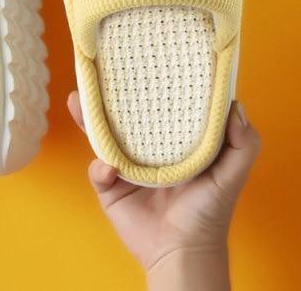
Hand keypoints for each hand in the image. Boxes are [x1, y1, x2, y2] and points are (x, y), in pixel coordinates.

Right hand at [67, 93, 259, 288]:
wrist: (180, 253)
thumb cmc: (208, 213)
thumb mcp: (231, 176)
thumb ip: (242, 145)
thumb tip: (235, 105)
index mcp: (171, 141)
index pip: (156, 108)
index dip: (147, 87)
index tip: (138, 64)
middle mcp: (145, 149)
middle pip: (121, 117)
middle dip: (104, 97)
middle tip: (92, 78)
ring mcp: (124, 166)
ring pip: (101, 137)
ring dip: (87, 120)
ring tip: (76, 101)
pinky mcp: (109, 187)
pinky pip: (98, 171)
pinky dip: (101, 168)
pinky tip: (109, 169)